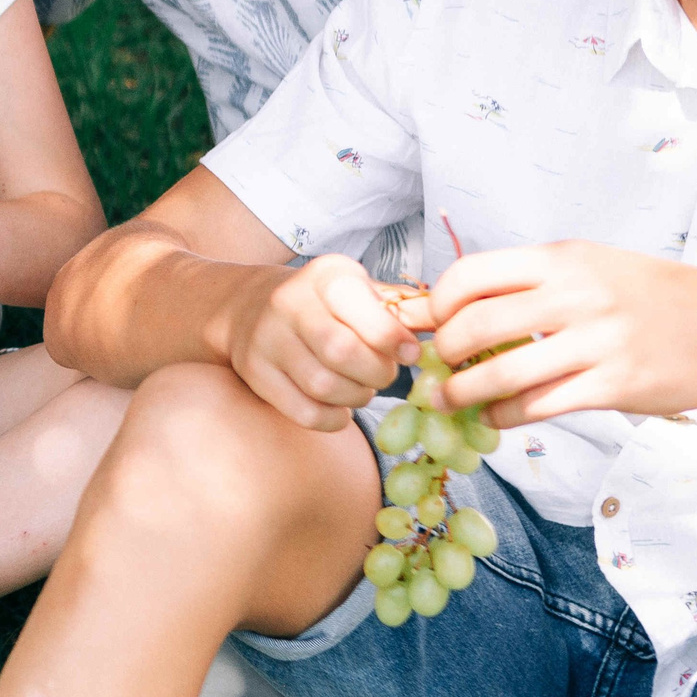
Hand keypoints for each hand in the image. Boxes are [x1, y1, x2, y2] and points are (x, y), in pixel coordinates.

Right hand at [223, 253, 417, 430]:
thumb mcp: (357, 289)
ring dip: (357, 396)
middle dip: (377, 373)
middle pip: (342, 353)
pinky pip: (305, 413)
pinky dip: (334, 418)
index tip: (412, 354)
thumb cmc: (322, 302)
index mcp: (326, 277)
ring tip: (360, 387)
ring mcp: (266, 340)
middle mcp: (289, 303)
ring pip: (324, 387)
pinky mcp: (255, 373)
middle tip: (384, 374)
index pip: (365, 313)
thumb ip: (399, 307)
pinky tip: (340, 405)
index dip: (395, 341)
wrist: (249, 306)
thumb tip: (447, 323)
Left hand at [428, 240, 696, 425]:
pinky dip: (502, 416)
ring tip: (448, 401)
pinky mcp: (615, 385)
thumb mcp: (593, 267)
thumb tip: (460, 304)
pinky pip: (538, 405)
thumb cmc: (658, 296)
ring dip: (461, 393)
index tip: (430, 325)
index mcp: (562, 259)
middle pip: (474, 325)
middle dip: (441, 353)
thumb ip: (533, 282)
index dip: (437, 305)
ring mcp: (597, 341)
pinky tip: (495, 417)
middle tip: (434, 369)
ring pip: (501, 372)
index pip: (471, 275)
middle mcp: (576, 294)